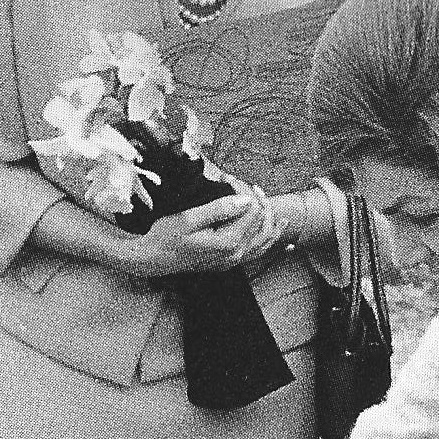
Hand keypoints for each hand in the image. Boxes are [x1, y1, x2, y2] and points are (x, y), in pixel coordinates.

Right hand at [119, 193, 283, 277]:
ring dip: (272, 225)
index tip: (229, 176)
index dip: (244, 188)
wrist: (153, 259)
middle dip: (259, 201)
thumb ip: (219, 209)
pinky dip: (271, 247)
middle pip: (262, 224)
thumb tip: (245, 199)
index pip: (251, 210)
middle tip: (248, 185)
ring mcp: (233, 261)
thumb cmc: (166, 236)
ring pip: (264, 242)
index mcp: (227, 242)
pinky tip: (286, 246)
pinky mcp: (228, 262)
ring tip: (279, 213)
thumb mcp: (188, 218)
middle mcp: (235, 254)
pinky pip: (257, 255)